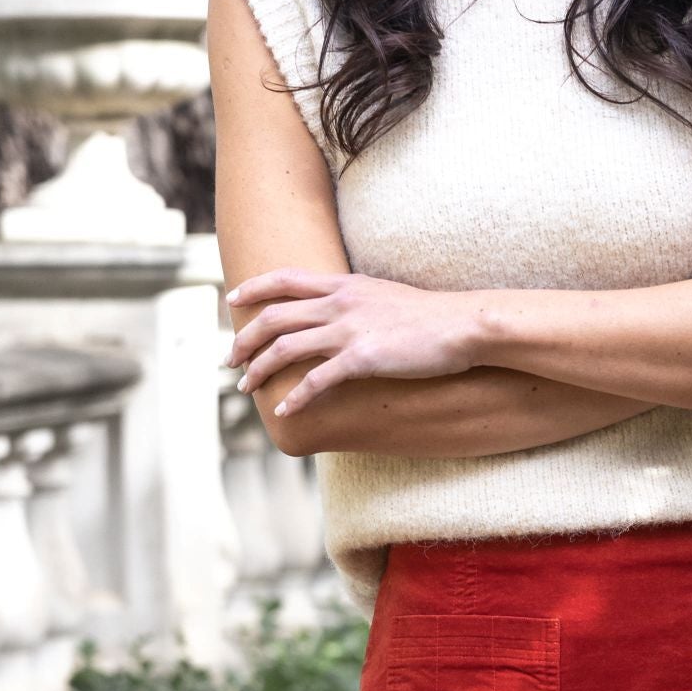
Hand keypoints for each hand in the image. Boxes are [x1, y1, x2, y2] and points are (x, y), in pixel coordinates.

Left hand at [224, 271, 479, 414]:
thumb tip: (339, 312)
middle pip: (274, 317)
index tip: (230, 298)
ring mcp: (349, 330)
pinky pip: (317, 380)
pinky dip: (296, 397)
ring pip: (286, 348)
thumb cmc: (430, 316)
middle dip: (244, 339)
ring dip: (259, 369)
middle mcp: (339, 303)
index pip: (285, 278)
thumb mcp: (384, 296)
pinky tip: (284, 411)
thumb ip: (356, 300)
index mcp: (344, 285)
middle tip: (229, 360)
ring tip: (246, 388)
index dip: (253, 287)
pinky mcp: (363, 358)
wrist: (462, 325)